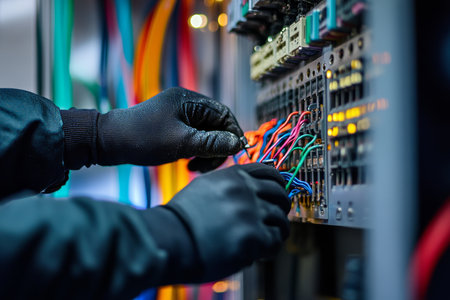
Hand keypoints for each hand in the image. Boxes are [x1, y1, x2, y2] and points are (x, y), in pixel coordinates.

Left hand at [97, 87, 243, 171]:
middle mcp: (186, 103)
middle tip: (208, 166)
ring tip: (195, 167)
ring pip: (204, 133)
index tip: (235, 153)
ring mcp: (178, 114)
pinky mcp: (171, 124)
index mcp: (190, 101)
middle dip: (216, 146)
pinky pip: (192, 136)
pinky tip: (187, 163)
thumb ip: (213, 143)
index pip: (224, 114)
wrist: (110, 141)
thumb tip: (237, 143)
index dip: (233, 133)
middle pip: (215, 125)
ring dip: (205, 151)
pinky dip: (194, 150)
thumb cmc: (145, 139)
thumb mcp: (183, 143)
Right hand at [147, 163, 290, 282]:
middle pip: (280, 194)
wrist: (169, 239)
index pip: (268, 171)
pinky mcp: (253, 237)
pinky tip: (260, 254)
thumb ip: (228, 186)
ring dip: (277, 231)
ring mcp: (250, 212)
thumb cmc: (181, 219)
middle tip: (275, 220)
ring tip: (266, 241)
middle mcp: (244, 190)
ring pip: (280, 219)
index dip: (278, 184)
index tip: (278, 194)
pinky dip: (270, 249)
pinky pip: (275, 241)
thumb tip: (250, 194)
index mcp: (233, 176)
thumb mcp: (204, 188)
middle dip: (281, 207)